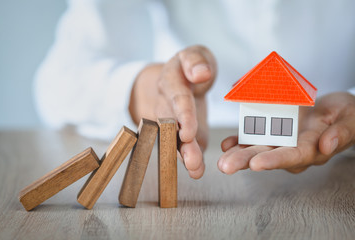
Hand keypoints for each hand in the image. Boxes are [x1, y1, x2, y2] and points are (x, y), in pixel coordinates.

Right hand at [129, 45, 216, 178]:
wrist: (178, 81)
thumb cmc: (190, 67)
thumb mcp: (194, 55)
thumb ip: (196, 61)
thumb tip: (201, 73)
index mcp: (170, 81)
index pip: (177, 98)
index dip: (183, 115)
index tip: (188, 132)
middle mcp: (165, 104)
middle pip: (171, 124)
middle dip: (181, 142)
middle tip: (191, 159)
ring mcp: (170, 122)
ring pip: (173, 139)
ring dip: (184, 154)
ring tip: (194, 168)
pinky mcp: (179, 133)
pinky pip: (181, 146)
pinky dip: (189, 159)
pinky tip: (196, 170)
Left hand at [218, 92, 354, 173]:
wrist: (336, 110)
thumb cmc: (346, 115)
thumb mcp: (350, 120)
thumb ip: (340, 133)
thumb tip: (326, 146)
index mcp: (312, 149)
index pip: (292, 157)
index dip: (274, 160)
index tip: (256, 164)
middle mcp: (292, 149)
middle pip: (267, 156)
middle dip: (245, 161)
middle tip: (225, 166)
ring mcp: (280, 141)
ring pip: (256, 149)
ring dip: (237, 153)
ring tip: (221, 158)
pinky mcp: (272, 132)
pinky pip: (253, 137)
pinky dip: (239, 140)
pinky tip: (227, 144)